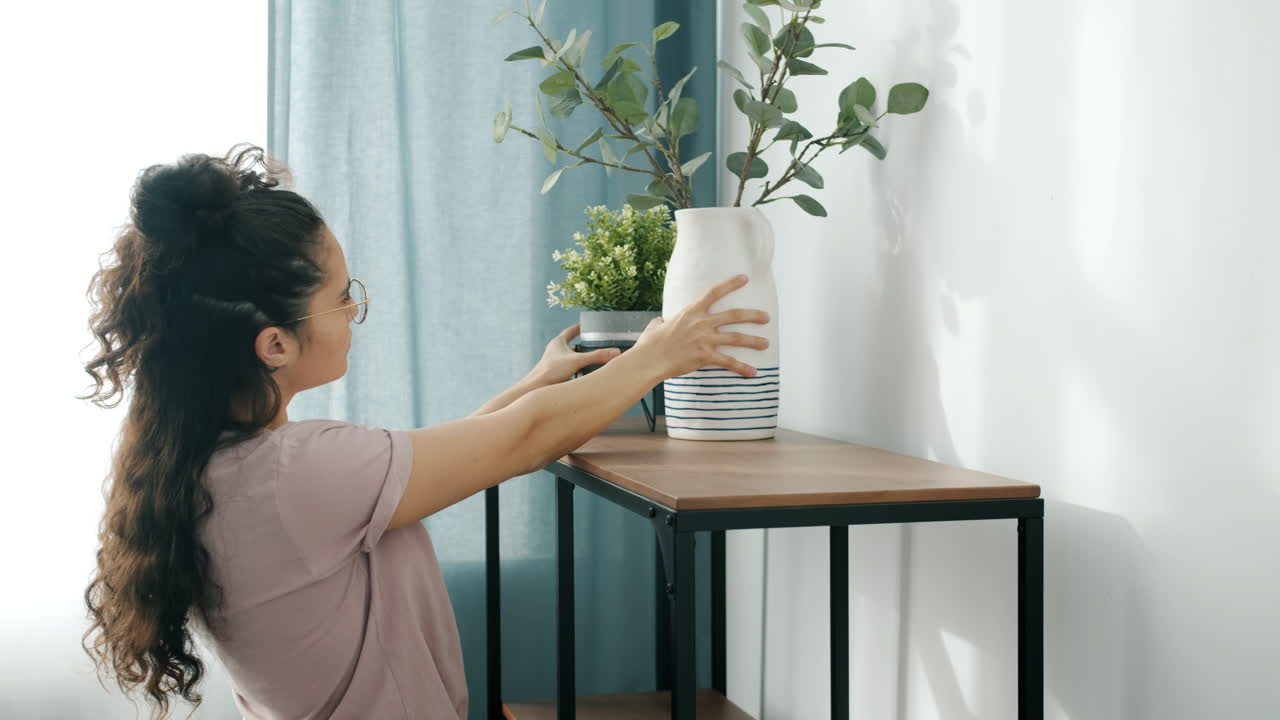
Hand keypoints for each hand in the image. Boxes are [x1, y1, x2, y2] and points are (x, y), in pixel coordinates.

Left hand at [531, 323, 624, 384]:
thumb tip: (616, 352)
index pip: (570, 331)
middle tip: (597, 344)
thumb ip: (597, 356)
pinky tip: (587, 376)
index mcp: (558, 343)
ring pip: (572, 359)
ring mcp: (556, 364)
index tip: (587, 324)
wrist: (535, 389)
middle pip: (572, 345)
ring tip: (596, 360)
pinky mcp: (557, 375)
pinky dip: (580, 372)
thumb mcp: (577, 361)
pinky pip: (572, 371)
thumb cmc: (551, 371)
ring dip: (583, 360)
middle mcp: (556, 352)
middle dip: (584, 345)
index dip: (579, 327)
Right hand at [632, 274, 770, 379]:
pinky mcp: (705, 356)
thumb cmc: (650, 344)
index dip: (731, 284)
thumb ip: (662, 321)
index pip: (714, 292)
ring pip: (736, 338)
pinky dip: (741, 368)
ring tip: (766, 343)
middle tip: (766, 317)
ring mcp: (705, 339)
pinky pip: (728, 362)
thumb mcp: (655, 325)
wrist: (650, 359)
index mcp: (691, 311)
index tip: (745, 278)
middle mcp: (701, 322)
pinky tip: (753, 372)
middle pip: (734, 315)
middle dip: (753, 315)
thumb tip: (661, 321)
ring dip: (753, 341)